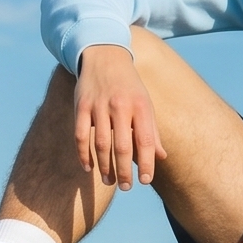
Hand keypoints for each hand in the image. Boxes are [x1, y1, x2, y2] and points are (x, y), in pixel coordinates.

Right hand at [74, 44, 162, 188]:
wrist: (105, 55)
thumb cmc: (129, 86)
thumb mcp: (146, 104)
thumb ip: (152, 131)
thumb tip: (161, 157)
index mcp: (141, 106)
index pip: (146, 140)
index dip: (146, 163)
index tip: (144, 181)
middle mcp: (120, 106)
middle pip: (122, 146)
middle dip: (124, 170)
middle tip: (126, 187)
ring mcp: (99, 106)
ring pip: (101, 144)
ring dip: (105, 167)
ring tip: (110, 182)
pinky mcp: (81, 106)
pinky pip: (81, 135)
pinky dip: (84, 154)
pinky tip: (89, 167)